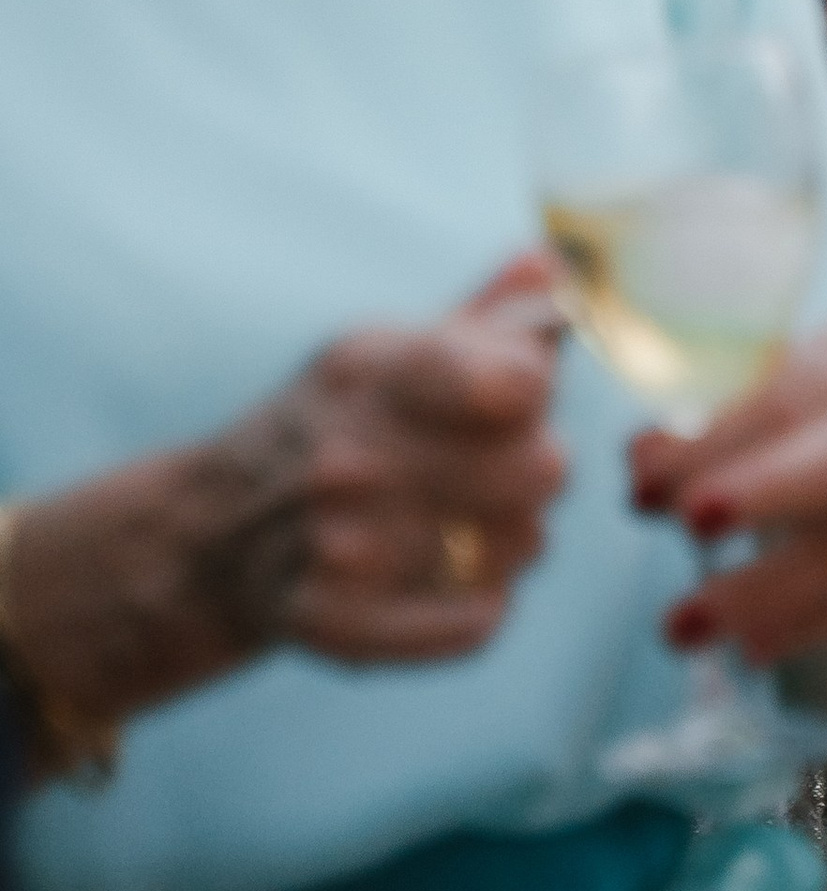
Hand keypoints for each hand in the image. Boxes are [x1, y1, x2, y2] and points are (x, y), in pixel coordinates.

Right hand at [8, 256, 569, 738]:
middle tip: (496, 468)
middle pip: (543, 466)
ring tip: (462, 522)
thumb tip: (553, 265)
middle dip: (536, 464)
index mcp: (368, 368)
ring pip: (522, 544)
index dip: (534, 386)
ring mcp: (338, 546)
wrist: (209, 534)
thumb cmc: (331, 425)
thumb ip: (486, 315)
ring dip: (512, 537)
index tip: (520, 391)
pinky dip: (481, 604)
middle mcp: (348, 456)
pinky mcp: (335, 625)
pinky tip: (451, 581)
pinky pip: (477, 622)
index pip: (517, 380)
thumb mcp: (388, 352)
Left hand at [630, 328, 826, 667]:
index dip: (716, 443)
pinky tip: (751, 646)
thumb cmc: (792, 444)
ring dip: (772, 591)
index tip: (643, 488)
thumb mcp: (744, 423)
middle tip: (690, 532)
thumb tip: (647, 462)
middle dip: (769, 494)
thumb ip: (693, 437)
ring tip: (686, 627)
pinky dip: (812, 628)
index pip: (789, 396)